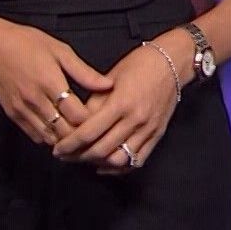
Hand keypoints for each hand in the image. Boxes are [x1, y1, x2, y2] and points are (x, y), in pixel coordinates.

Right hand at [0, 17, 114, 146]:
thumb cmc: (28, 43)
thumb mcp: (61, 51)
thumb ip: (84, 72)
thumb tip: (108, 85)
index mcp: (50, 83)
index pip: (77, 114)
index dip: (92, 120)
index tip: (102, 117)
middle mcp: (35, 100)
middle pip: (64, 131)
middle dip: (81, 134)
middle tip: (94, 130)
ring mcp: (22, 110)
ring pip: (49, 137)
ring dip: (65, 138)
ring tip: (78, 133)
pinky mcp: (12, 115)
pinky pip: (34, 135)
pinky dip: (48, 136)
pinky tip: (58, 129)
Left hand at [52, 31, 186, 173]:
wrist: (173, 62)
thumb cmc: (139, 65)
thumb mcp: (110, 78)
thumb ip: (94, 104)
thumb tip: (77, 126)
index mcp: (121, 103)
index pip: (89, 132)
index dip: (69, 144)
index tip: (57, 148)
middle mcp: (136, 120)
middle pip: (101, 150)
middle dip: (78, 156)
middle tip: (65, 156)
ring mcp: (148, 129)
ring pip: (119, 160)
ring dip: (98, 163)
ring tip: (85, 158)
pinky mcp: (157, 134)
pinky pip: (137, 160)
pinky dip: (119, 168)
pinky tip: (105, 165)